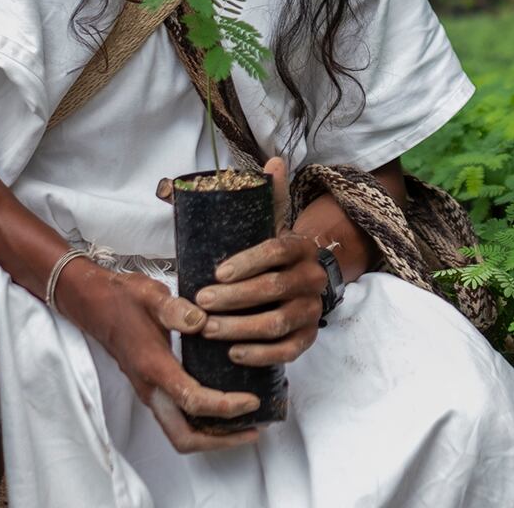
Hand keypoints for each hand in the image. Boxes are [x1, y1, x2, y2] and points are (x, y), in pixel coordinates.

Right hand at [57, 262, 260, 452]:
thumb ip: (174, 308)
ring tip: (246, 424)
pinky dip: (203, 423)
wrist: (94, 305)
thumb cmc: (123, 299)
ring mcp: (150, 392)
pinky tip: (225, 408)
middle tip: (252, 429)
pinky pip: (178, 420)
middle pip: (183, 436)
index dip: (225, 406)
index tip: (251, 400)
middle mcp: (150, 388)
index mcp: (153, 367)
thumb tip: (202, 320)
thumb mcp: (150, 295)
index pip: (192, 400)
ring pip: (179, 432)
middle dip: (219, 441)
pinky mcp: (154, 389)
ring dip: (212, 436)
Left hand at [192, 157, 328, 366]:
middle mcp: (312, 278)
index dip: (247, 262)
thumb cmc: (273, 254)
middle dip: (233, 298)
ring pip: (277, 322)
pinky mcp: (308, 338)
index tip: (216, 272)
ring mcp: (312, 310)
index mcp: (301, 247)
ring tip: (207, 330)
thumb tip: (273, 160)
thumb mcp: (272, 224)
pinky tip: (233, 354)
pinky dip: (260, 354)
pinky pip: (287, 351)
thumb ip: (268, 195)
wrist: (302, 282)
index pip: (277, 250)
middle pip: (273, 289)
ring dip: (239, 328)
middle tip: (201, 303)